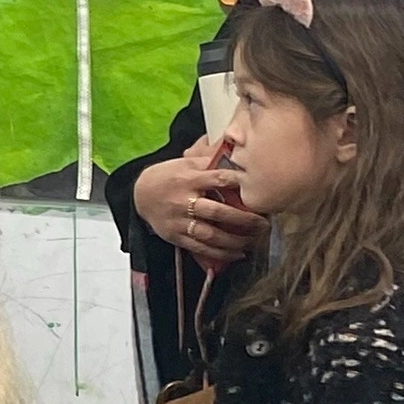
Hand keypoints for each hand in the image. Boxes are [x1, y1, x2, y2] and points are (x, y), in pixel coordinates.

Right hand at [132, 148, 266, 271]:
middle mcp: (183, 201)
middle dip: (245, 220)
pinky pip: (201, 248)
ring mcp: (178, 221)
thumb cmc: (168, 176)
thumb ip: (209, 159)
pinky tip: (238, 254)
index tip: (259, 190)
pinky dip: (222, 254)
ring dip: (237, 240)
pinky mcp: (175, 236)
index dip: (240, 184)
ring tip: (255, 240)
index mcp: (188, 179)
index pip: (218, 180)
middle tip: (264, 224)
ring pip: (211, 235)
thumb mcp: (184, 162)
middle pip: (218, 213)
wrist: (138, 195)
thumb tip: (234, 148)